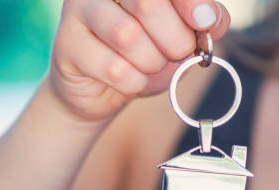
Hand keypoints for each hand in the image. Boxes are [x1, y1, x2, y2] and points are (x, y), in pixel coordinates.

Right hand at [47, 0, 230, 121]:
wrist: (98, 91)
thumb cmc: (140, 57)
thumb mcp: (178, 36)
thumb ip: (200, 21)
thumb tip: (212, 19)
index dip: (190, 0)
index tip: (205, 22)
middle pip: (147, 3)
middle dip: (174, 38)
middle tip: (177, 53)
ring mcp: (78, 11)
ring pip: (127, 36)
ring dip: (151, 62)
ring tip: (149, 67)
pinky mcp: (66, 45)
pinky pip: (114, 68)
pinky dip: (134, 82)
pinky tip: (130, 81)